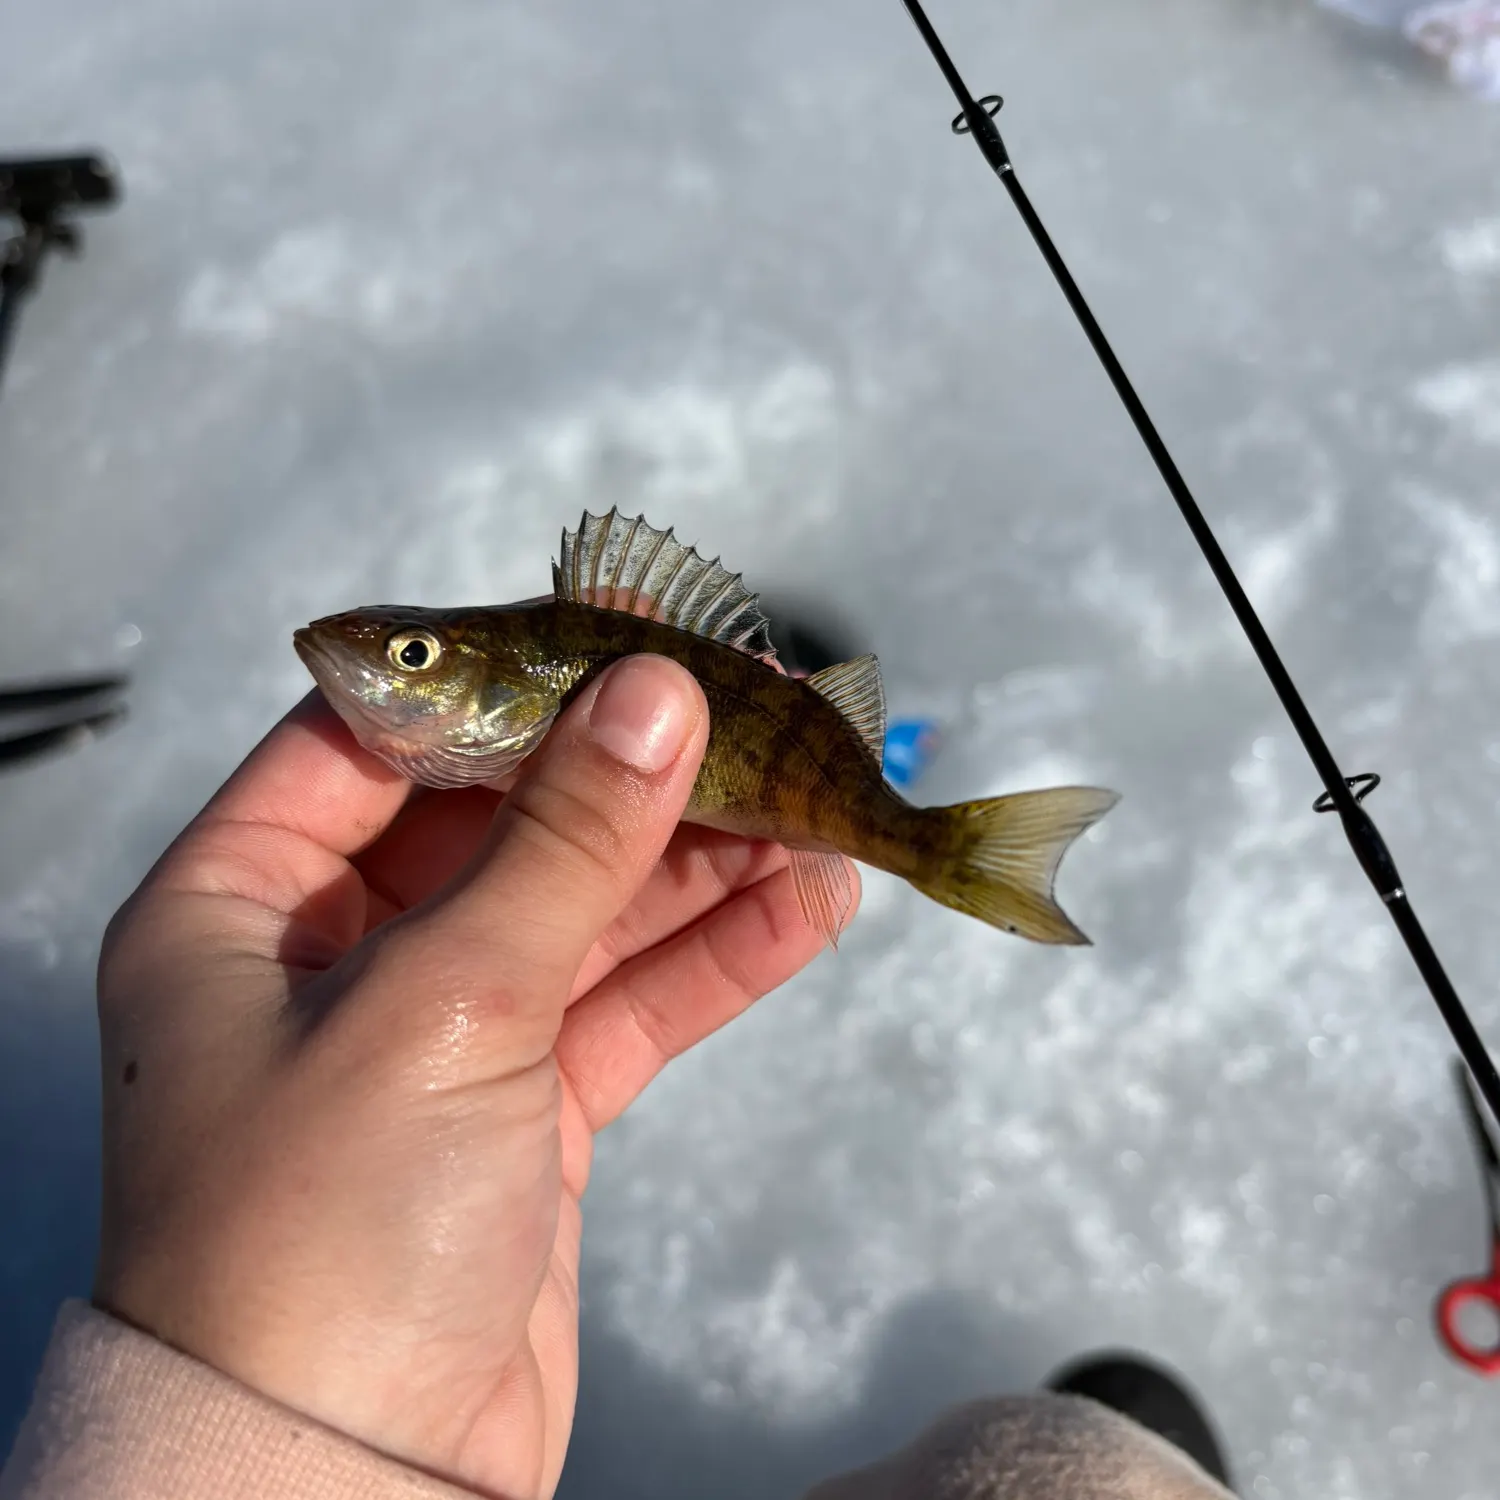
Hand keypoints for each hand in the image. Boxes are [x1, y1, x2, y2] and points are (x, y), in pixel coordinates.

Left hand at [93, 654, 852, 1499]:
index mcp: (241, 901)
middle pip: (504, 821)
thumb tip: (656, 694)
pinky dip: (716, 957)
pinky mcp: (522, 1109)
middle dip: (637, 778)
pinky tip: (808, 904)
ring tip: (820, 807)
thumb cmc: (322, 1231)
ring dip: (703, 864)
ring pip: (585, 911)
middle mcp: (331, 953)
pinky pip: (627, 1002)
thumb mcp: (444, 1000)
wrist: (349, 1487)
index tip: (626, 643)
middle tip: (762, 718)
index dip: (506, 685)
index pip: (377, 739)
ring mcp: (436, 1031)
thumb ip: (564, 842)